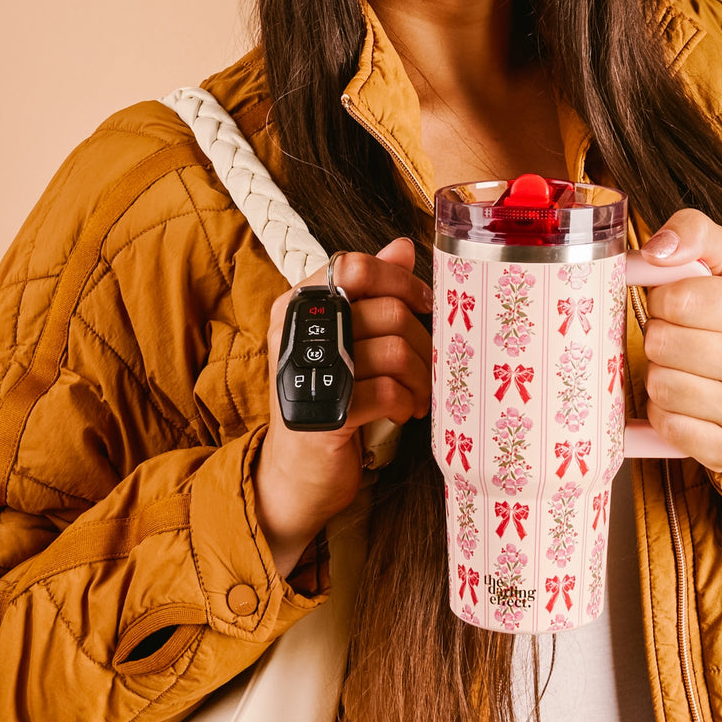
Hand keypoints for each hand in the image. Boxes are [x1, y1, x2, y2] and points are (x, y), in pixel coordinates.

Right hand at [255, 238, 431, 574]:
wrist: (296, 475)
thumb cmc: (327, 399)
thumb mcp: (346, 340)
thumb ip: (372, 290)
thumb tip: (404, 246)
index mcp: (299, 307)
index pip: (352, 266)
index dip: (398, 279)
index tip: (426, 302)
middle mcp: (296, 333)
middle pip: (386, 311)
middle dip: (420, 341)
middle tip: (424, 366)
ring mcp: (309, 373)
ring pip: (394, 351)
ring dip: (419, 376)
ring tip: (417, 392)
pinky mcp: (326, 414)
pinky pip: (389, 390)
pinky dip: (406, 401)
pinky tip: (402, 410)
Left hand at [638, 210, 721, 496]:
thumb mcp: (721, 263)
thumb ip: (692, 232)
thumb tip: (658, 249)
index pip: (676, 300)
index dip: (660, 300)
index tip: (674, 304)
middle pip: (662, 344)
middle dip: (658, 338)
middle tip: (677, 340)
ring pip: (661, 387)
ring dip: (658, 376)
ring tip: (681, 369)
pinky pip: (667, 427)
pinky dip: (663, 414)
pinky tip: (684, 403)